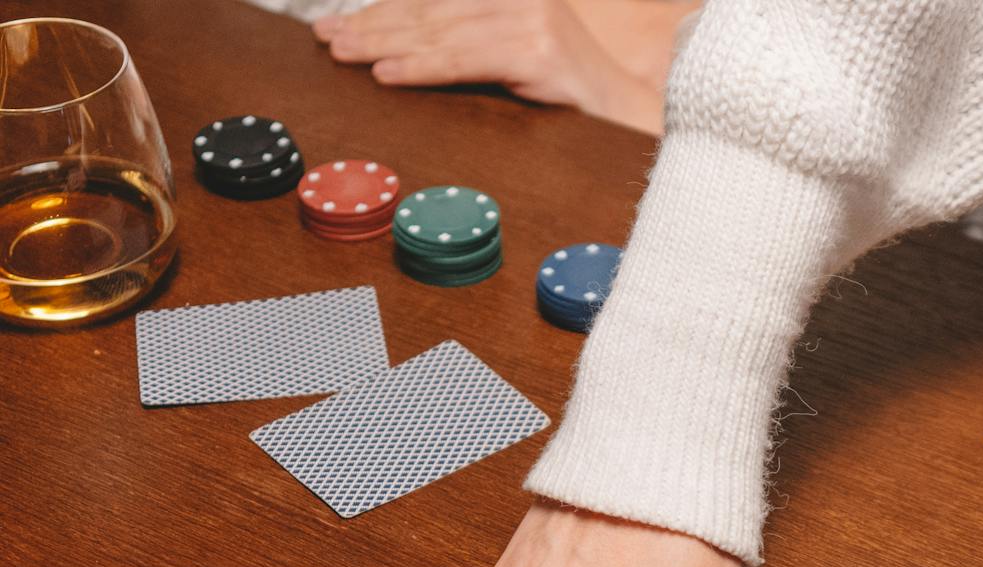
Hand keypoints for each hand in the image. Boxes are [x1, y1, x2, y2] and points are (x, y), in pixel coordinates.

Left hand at [314, 0, 663, 131]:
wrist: (632, 119)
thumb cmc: (569, 96)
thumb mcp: (516, 55)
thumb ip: (470, 41)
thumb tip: (400, 45)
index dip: (384, 9)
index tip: (341, 24)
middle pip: (431, 8)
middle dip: (373, 24)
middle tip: (329, 39)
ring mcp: (532, 20)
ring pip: (441, 31)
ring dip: (384, 43)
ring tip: (345, 53)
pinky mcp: (538, 52)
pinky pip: (464, 59)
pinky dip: (421, 66)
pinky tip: (387, 72)